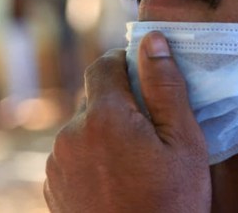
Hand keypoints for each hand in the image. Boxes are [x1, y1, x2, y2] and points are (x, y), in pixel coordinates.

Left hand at [44, 32, 210, 212]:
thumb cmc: (171, 204)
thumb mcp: (184, 142)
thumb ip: (164, 86)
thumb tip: (151, 40)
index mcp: (104, 117)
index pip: (104, 65)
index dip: (126, 63)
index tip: (145, 77)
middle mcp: (71, 134)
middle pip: (94, 99)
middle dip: (120, 104)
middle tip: (151, 132)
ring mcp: (57, 163)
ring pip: (83, 129)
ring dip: (104, 133)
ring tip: (135, 164)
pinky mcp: (52, 187)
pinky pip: (72, 156)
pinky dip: (91, 159)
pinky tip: (117, 182)